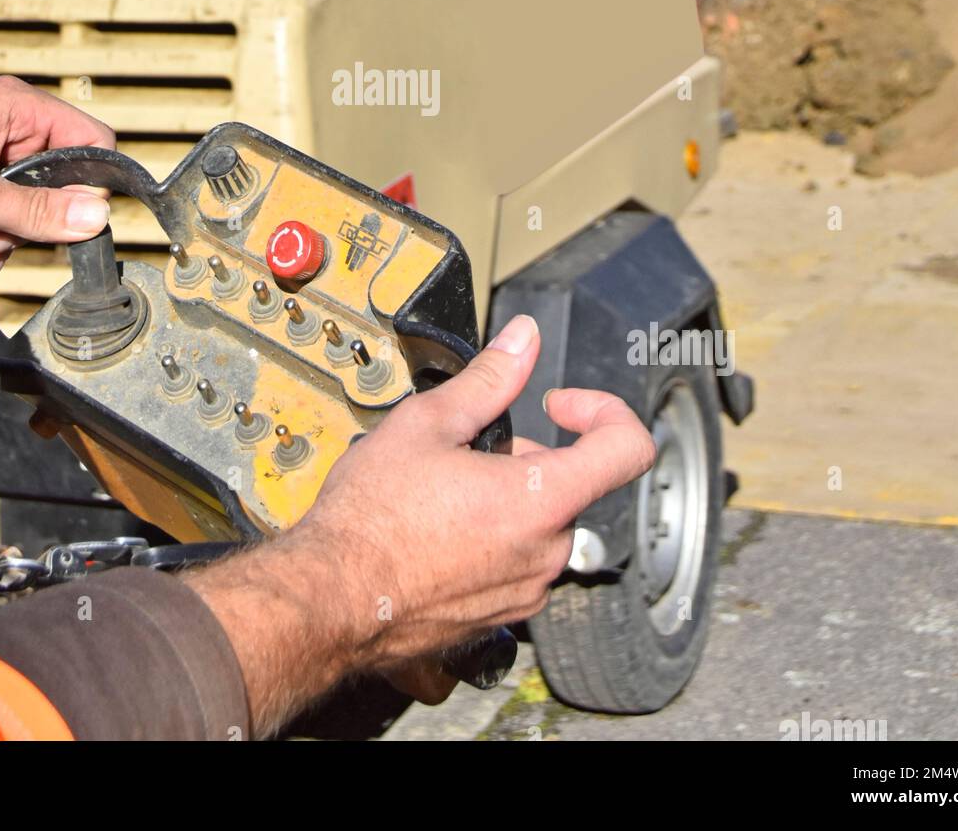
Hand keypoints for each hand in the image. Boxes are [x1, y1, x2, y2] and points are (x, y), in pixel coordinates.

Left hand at [0, 76, 115, 282]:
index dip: (90, 182)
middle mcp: (6, 124)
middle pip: (57, 182)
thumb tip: (97, 217)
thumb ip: (37, 211)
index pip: (90, 139)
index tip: (71, 219)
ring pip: (26, 206)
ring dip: (1, 236)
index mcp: (16, 106)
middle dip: (29, 220)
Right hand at [184, 314, 654, 734]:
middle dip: (525, 458)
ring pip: (539, 526)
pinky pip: (515, 564)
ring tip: (442, 493)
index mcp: (540, 501)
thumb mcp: (428, 423)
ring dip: (506, 500)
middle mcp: (545, 553)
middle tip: (465, 451)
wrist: (330, 599)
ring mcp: (525, 591)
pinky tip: (437, 532)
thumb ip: (490, 379)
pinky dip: (490, 540)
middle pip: (567, 485)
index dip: (602, 410)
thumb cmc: (371, 519)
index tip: (560, 404)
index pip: (627, 449)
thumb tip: (522, 339)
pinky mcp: (501, 617)